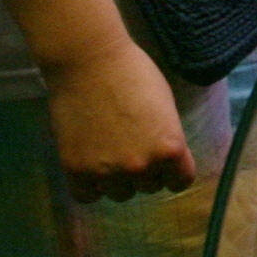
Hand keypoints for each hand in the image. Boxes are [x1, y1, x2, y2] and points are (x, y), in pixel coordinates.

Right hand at [43, 34, 194, 202]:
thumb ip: (166, 139)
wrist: (89, 61)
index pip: (180, 182)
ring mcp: (107, 171)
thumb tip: (164, 161)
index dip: (173, 172)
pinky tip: (90, 166)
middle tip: (132, 147)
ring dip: (118, 180)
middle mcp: (142, 166)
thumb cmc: (134, 73)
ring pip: (120, 193)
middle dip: (145, 171)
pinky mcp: (76, 169)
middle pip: (149, 187)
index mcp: (170, 148)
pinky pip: (87, 195)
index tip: (165, 164)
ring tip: (110, 153)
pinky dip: (90, 185)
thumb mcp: (166, 107)